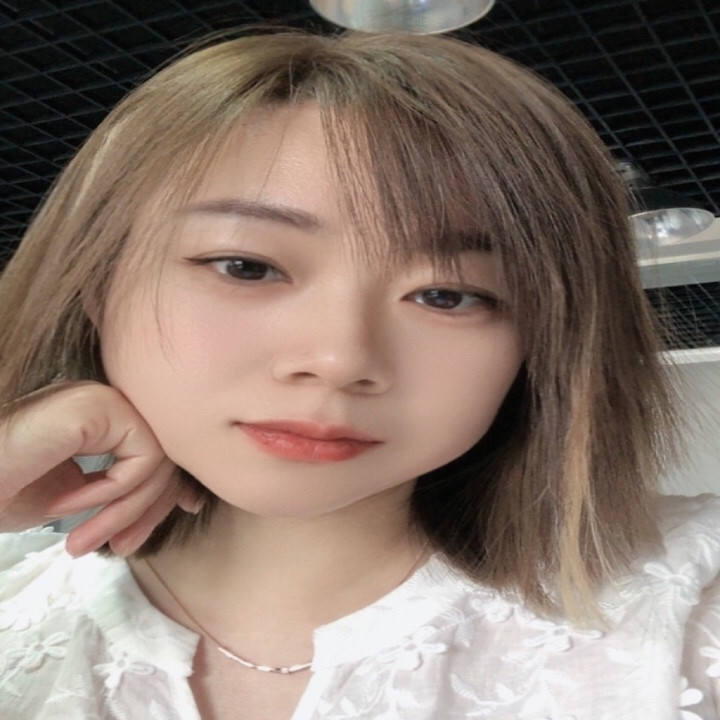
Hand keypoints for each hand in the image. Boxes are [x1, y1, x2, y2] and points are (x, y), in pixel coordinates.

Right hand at [0, 381, 201, 555]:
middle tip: (119, 549)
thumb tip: (184, 498)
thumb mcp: (76, 496)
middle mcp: (107, 403)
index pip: (154, 454)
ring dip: (123, 513)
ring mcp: (104, 399)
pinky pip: (141, 458)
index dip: (162, 494)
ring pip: (157, 461)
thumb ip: (122, 491)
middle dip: (146, 512)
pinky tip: (64, 508)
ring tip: (82, 542)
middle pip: (163, 457)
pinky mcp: (100, 406)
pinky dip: (112, 494)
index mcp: (101, 419)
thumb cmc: (1, 489)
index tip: (148, 530)